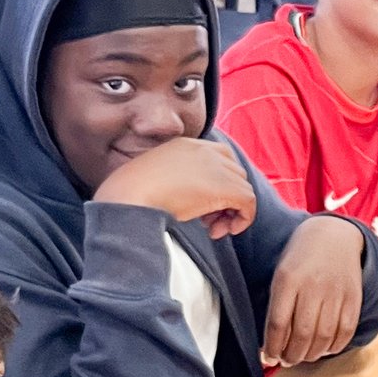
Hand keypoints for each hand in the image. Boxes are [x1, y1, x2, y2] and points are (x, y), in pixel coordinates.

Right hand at [94, 136, 256, 233]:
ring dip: (231, 213)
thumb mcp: (157, 178)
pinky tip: (222, 231)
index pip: (221, 158)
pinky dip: (243, 219)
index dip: (220, 183)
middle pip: (235, 174)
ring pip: (243, 188)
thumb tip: (196, 198)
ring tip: (212, 230)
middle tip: (208, 223)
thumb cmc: (133, 193)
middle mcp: (205, 150)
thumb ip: (181, 180)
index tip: (204, 205)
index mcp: (187, 145)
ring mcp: (216, 166)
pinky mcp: (225, 186)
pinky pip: (249, 202)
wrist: (128, 197)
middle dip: (226, 201)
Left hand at [262, 217, 363, 364]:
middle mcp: (313, 286)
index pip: (278, 324)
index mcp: (288, 279)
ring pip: (324, 337)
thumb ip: (277, 307)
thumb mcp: (281, 275)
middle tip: (287, 360)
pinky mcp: (354, 297)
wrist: (333, 236)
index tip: (268, 358)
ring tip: (303, 356)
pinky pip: (346, 331)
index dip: (272, 347)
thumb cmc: (301, 259)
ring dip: (311, 355)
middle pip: (302, 334)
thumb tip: (273, 345)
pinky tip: (324, 348)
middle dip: (292, 355)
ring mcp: (336, 292)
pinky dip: (334, 347)